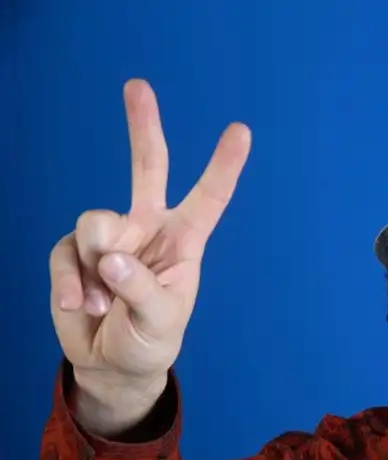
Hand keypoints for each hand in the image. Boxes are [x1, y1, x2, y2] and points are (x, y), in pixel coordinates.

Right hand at [49, 78, 251, 390]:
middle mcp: (147, 230)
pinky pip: (66, 253)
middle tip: (138, 85)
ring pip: (96, 224)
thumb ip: (138, 287)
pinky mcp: (74, 251)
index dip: (223, 165)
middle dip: (142, 127)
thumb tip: (109, 255)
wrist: (110, 364)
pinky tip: (80, 306)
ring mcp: (109, 237)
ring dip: (96, 268)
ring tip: (104, 303)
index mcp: (183, 242)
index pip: (208, 198)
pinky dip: (71, 283)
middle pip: (146, 169)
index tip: (241, 130)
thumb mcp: (159, 321)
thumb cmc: (150, 340)